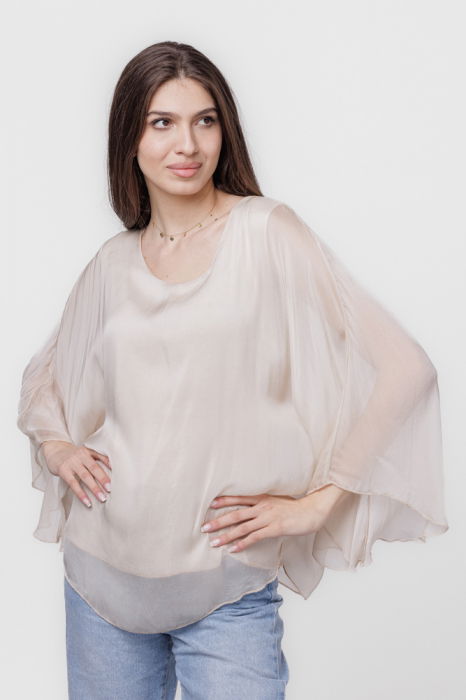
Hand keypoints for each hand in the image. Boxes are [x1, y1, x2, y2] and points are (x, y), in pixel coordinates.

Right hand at [39, 440, 111, 507]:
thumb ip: (97, 457)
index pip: (100, 460)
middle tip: (111, 490)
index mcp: (88, 451)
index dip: (109, 467)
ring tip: (102, 498)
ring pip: (85, 477)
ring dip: (94, 488)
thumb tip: (112, 467)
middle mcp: (81, 456)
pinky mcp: (63, 471)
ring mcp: (71, 463)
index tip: (118, 477)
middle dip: (103, 479)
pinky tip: (87, 502)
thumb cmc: (72, 453)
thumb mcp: (85, 452)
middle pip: (94, 468)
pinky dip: (81, 494)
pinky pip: (73, 484)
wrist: (54, 448)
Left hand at [200, 485, 348, 552]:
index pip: (238, 498)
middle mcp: (262, 506)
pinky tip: (233, 549)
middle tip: (204, 528)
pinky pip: (254, 537)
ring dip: (226, 535)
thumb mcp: (277, 501)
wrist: (311, 511)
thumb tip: (252, 509)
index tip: (210, 505)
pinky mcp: (274, 528)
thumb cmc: (295, 508)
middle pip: (235, 514)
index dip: (224, 501)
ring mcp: (267, 517)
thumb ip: (263, 504)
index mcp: (262, 498)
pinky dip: (242, 543)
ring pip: (242, 527)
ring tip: (214, 542)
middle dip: (218, 521)